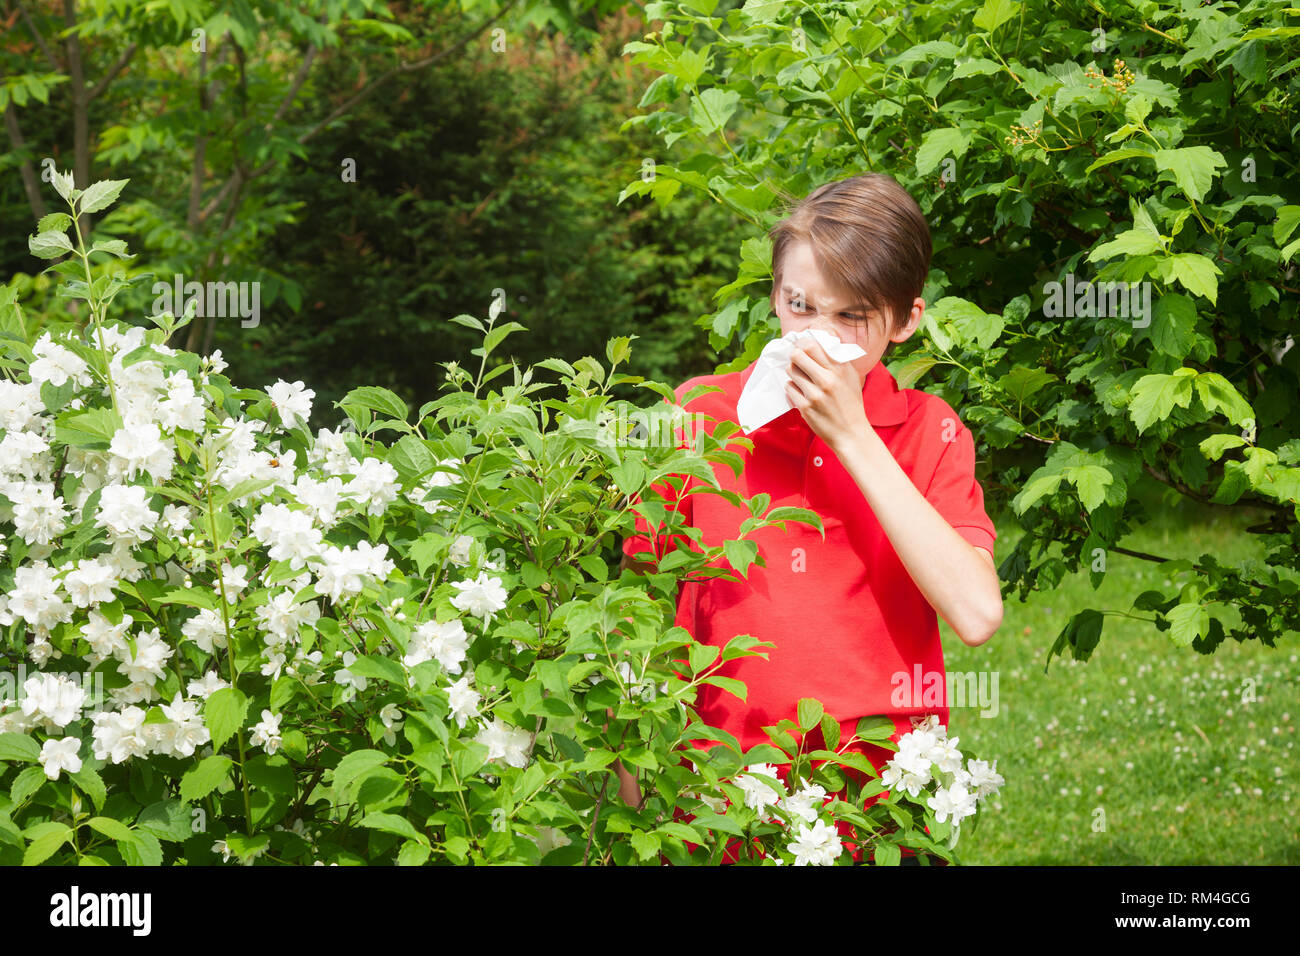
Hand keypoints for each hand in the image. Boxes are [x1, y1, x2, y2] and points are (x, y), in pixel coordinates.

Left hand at [785, 336, 870, 451]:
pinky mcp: (805, 407)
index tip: (802, 346)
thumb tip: (823, 338)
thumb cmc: (850, 403)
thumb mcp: (851, 376)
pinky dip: (793, 388)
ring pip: (791, 371)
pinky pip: (789, 388)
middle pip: (797, 355)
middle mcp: (827, 379)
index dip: (803, 343)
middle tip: (799, 362)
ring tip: (802, 379)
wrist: (851, 433)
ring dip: (794, 372)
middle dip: (795, 356)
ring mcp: (815, 394)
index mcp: (840, 369)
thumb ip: (837, 358)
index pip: (812, 345)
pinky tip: (802, 392)